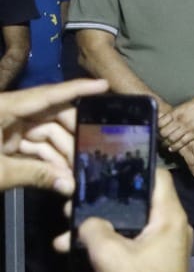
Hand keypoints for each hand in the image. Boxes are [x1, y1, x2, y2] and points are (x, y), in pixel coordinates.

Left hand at [0, 79, 106, 195]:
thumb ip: (34, 175)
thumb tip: (68, 185)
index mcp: (4, 108)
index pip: (48, 95)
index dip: (78, 90)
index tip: (104, 86)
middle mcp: (7, 114)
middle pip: (50, 116)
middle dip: (73, 135)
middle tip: (95, 151)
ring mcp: (4, 130)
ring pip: (43, 136)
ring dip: (60, 154)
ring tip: (78, 172)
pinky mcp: (1, 146)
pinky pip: (31, 149)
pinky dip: (45, 162)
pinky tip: (60, 176)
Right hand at [65, 168, 193, 271]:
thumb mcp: (109, 253)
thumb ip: (93, 229)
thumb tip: (87, 221)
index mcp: (170, 217)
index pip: (158, 177)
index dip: (135, 167)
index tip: (110, 166)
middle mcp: (170, 229)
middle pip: (132, 209)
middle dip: (98, 215)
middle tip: (72, 214)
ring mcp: (162, 250)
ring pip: (124, 238)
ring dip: (93, 246)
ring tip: (63, 248)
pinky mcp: (153, 270)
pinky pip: (126, 261)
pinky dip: (103, 271)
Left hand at [159, 93, 193, 153]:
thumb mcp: (182, 107)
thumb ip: (173, 114)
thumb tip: (162, 120)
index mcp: (175, 112)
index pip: (159, 123)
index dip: (156, 128)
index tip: (154, 131)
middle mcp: (180, 120)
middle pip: (164, 132)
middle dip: (160, 137)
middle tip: (159, 140)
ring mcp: (188, 126)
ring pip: (172, 139)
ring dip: (167, 143)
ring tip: (165, 144)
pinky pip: (182, 142)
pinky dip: (175, 147)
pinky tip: (172, 148)